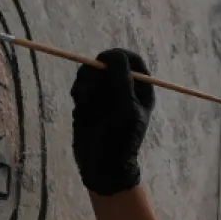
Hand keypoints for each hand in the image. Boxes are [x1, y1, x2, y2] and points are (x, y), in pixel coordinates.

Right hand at [71, 48, 154, 195]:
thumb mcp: (125, 107)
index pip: (131, 59)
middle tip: (90, 83)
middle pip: (107, 62)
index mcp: (141, 88)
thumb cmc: (120, 138)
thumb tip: (113, 54)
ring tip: (84, 101)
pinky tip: (80, 107)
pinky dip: (79, 92)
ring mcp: (106, 94)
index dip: (117, 56)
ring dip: (85, 82)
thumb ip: (121, 78)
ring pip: (91, 72)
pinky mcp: (89, 101)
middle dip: (95, 71)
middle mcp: (124, 88)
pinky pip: (81, 85)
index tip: (105, 61)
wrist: (101, 165)